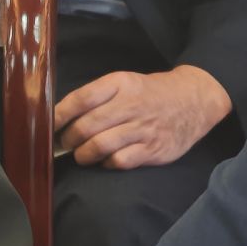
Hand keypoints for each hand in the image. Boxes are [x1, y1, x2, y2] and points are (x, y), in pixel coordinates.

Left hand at [55, 65, 232, 168]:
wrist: (195, 101)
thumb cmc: (152, 93)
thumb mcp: (126, 82)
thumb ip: (97, 96)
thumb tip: (62, 117)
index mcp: (121, 84)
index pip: (81, 99)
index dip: (60, 115)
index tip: (51, 125)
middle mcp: (132, 105)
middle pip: (86, 126)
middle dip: (69, 139)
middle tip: (66, 143)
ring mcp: (143, 129)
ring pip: (100, 146)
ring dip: (83, 155)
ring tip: (82, 155)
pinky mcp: (153, 149)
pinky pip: (120, 161)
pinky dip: (107, 163)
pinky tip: (107, 160)